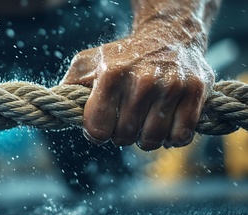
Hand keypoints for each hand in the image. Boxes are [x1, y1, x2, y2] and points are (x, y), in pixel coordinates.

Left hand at [61, 29, 213, 150]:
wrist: (169, 36)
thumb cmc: (122, 56)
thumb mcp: (88, 63)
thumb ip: (69, 86)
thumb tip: (55, 108)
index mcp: (111, 75)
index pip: (98, 129)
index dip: (97, 134)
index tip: (101, 127)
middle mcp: (142, 80)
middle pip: (124, 138)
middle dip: (121, 135)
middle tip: (125, 120)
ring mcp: (172, 86)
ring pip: (153, 141)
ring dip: (146, 139)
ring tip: (144, 123)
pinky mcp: (196, 91)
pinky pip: (182, 136)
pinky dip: (172, 139)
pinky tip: (166, 126)